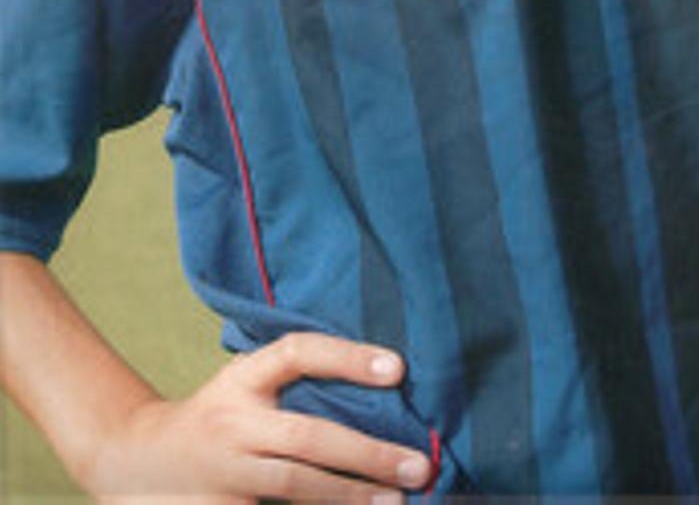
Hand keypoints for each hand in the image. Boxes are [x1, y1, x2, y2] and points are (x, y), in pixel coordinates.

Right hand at [83, 332, 435, 502]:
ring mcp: (225, 473)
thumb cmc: (216, 416)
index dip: (346, 357)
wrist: (136, 460)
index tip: (398, 367)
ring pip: (292, 487)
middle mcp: (234, 424)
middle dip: (366, 454)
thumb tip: (385, 384)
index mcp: (243, 380)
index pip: (297, 353)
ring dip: (348, 497)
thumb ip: (295, 383)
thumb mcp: (245, 383)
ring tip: (396, 501)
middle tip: (418, 464)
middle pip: (306, 437)